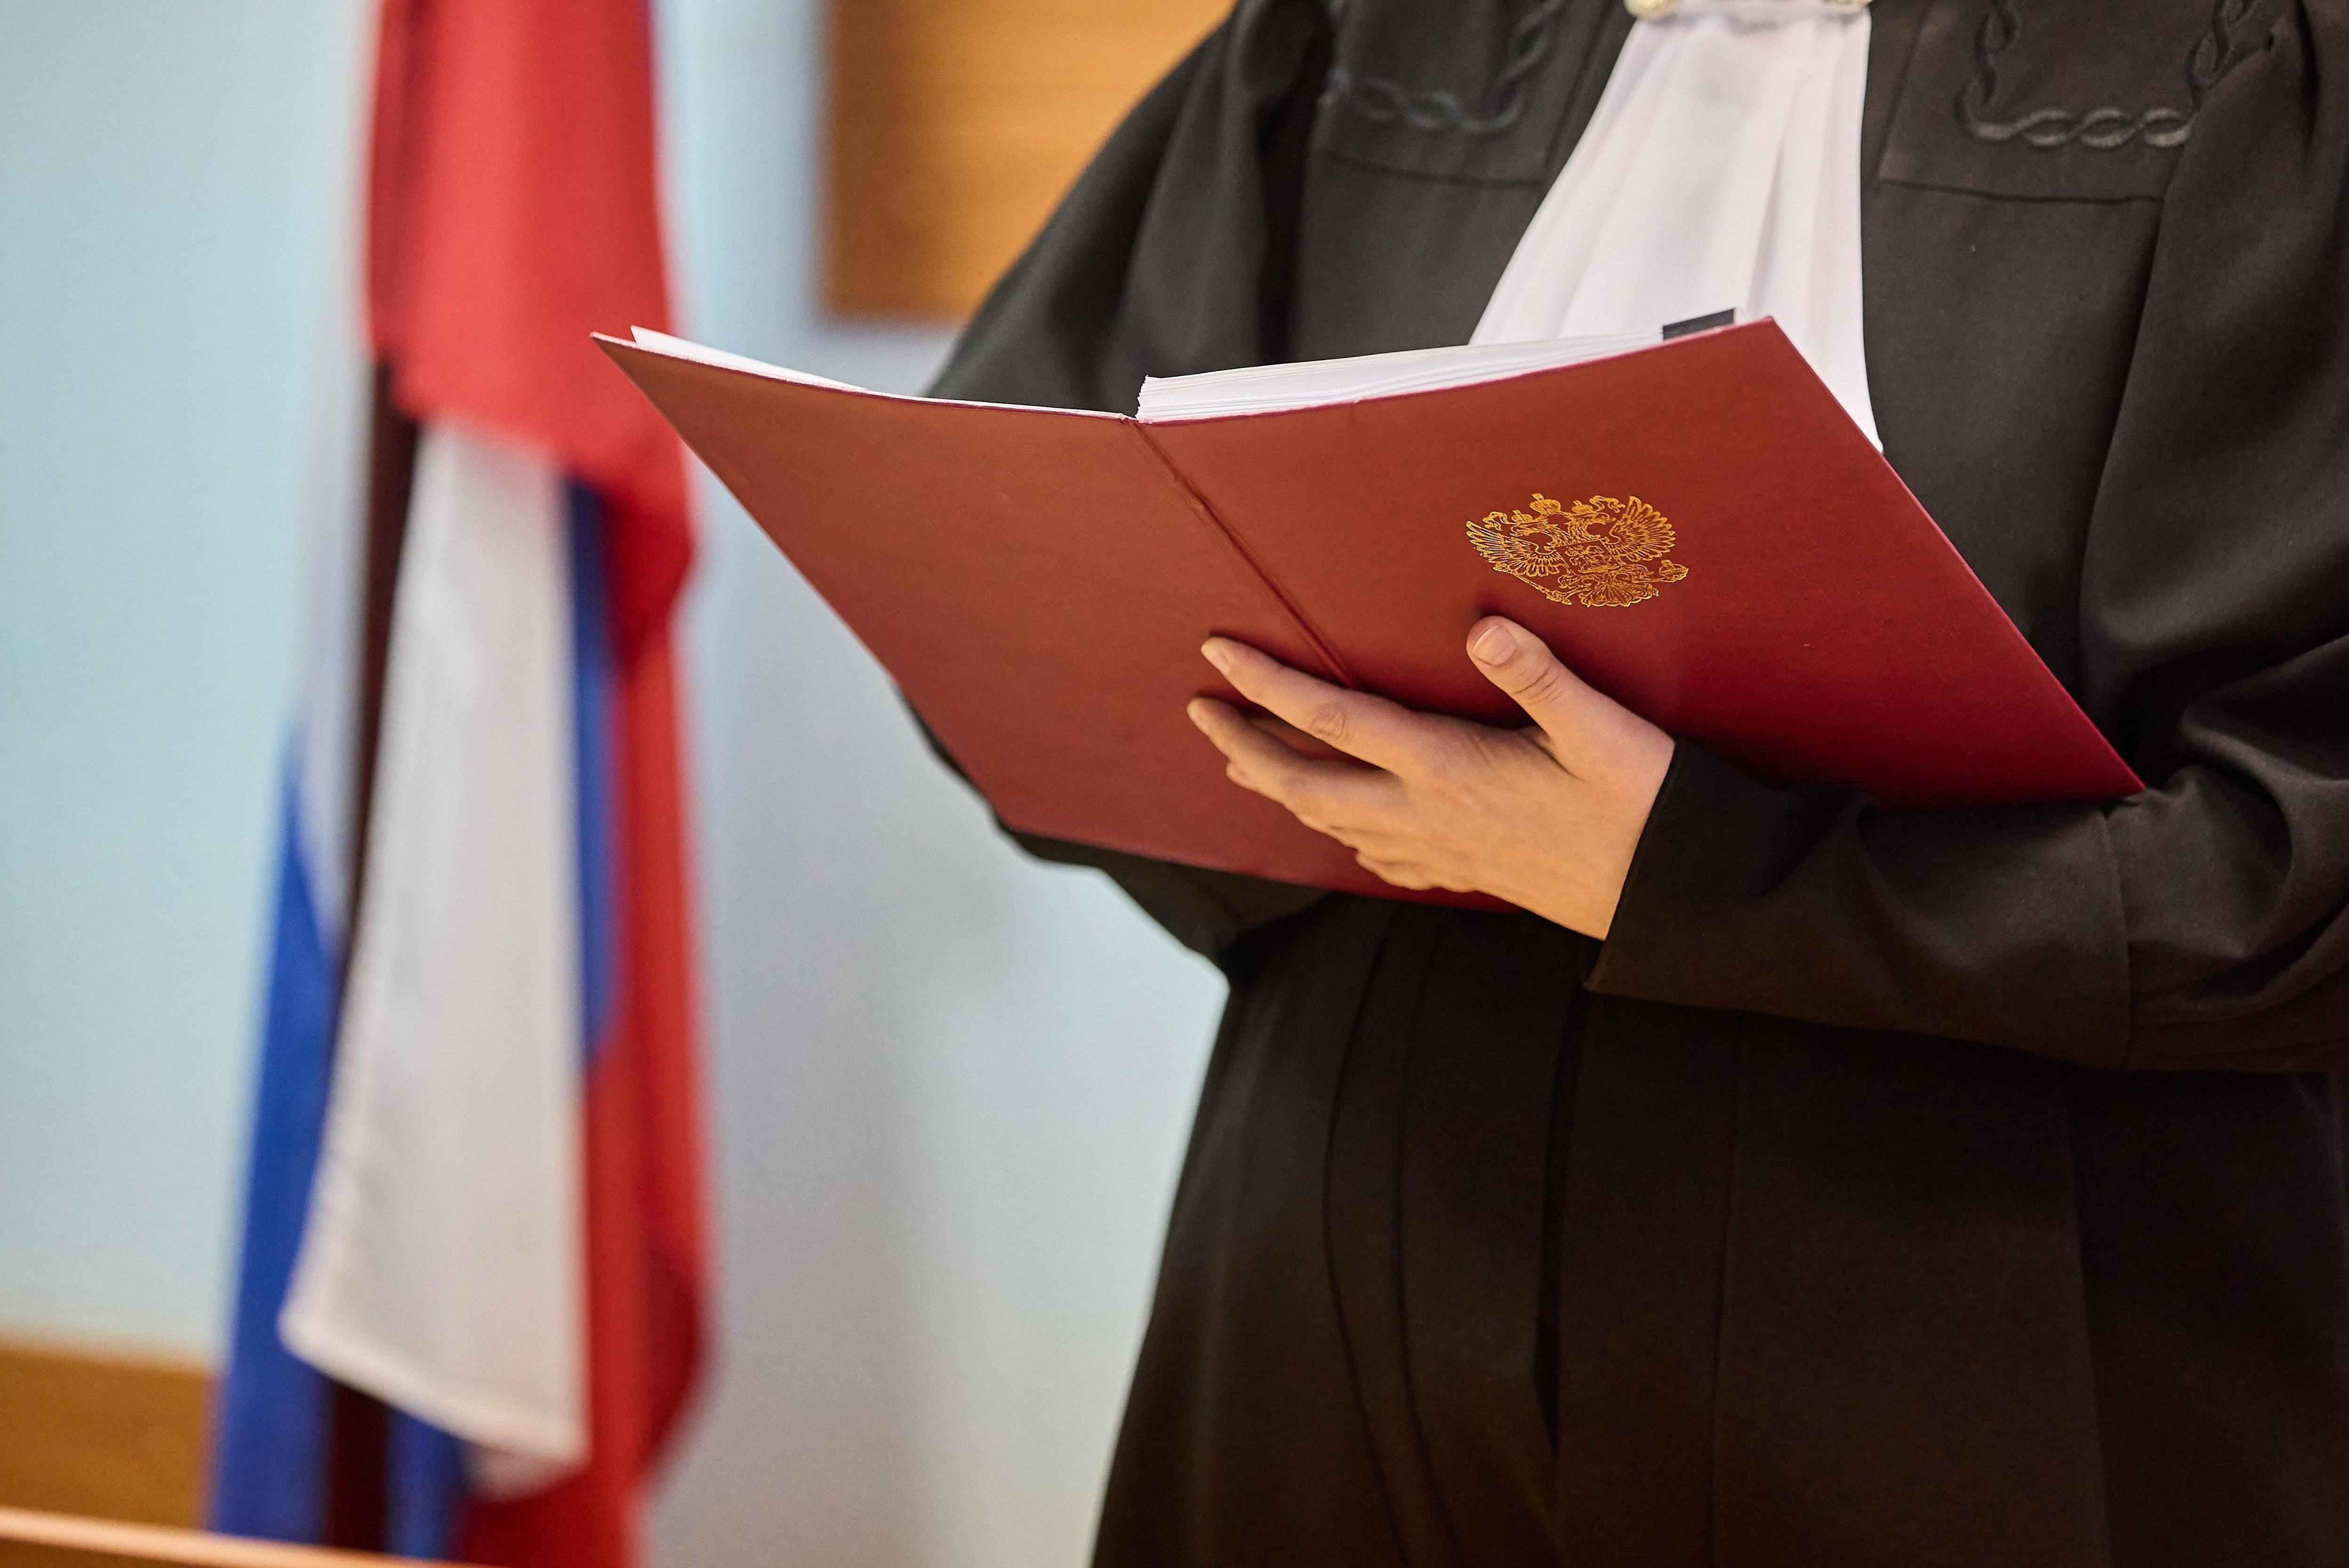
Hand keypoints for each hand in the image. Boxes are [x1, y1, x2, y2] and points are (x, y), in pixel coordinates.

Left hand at [1186, 618, 1674, 937]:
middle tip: (1199, 712)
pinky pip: (1379, 857)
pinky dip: (1342, 835)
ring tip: (1241, 764)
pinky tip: (1342, 830)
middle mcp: (1427, 814)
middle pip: (1304, 784)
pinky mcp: (1466, 873)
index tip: (1217, 657)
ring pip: (1332, 822)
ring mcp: (1441, 850)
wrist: (1674, 900)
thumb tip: (1484, 628)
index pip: (1331, 719)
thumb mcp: (1603, 731)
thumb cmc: (1645, 808)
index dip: (1266, 686)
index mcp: (1446, 768)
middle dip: (1242, 747)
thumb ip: (1539, 676)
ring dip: (1280, 788)